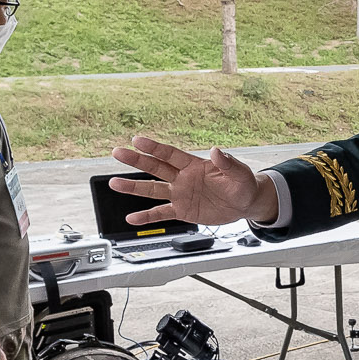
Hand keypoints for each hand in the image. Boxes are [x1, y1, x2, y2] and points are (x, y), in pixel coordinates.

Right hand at [108, 136, 277, 225]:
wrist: (244, 203)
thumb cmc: (243, 184)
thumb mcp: (239, 173)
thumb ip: (228, 163)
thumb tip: (217, 151)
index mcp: (194, 165)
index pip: (170, 154)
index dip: (154, 147)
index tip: (137, 140)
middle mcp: (183, 178)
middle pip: (155, 168)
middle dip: (136, 160)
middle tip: (117, 152)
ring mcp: (180, 195)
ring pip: (153, 190)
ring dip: (133, 187)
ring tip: (114, 184)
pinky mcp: (182, 211)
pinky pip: (161, 214)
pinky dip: (146, 217)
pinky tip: (131, 219)